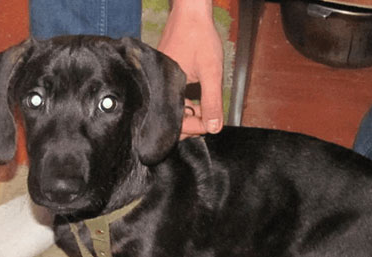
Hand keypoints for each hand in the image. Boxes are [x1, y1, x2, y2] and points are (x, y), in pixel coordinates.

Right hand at [158, 0, 223, 137]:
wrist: (190, 12)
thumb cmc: (199, 37)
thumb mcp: (211, 72)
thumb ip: (212, 101)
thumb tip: (214, 128)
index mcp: (166, 89)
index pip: (177, 123)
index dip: (196, 128)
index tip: (211, 126)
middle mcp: (157, 87)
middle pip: (171, 118)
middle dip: (191, 124)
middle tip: (208, 122)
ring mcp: (158, 81)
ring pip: (172, 108)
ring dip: (188, 113)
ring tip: (204, 110)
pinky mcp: (161, 76)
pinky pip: (170, 96)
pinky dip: (183, 102)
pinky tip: (195, 99)